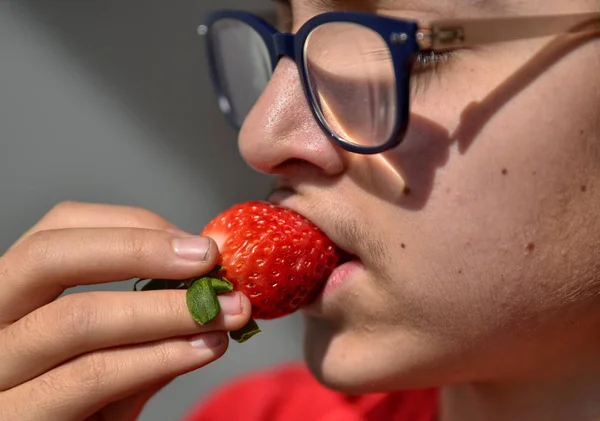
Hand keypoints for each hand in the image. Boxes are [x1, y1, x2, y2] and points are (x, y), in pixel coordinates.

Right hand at [0, 202, 251, 420]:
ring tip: (224, 312)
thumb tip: (209, 282)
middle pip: (50, 257)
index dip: (130, 226)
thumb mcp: (112, 356)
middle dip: (140, 250)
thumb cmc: (84, 409)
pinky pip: (93, 376)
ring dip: (165, 309)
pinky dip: (158, 357)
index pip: (58, 230)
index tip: (193, 243)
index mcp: (12, 298)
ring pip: (76, 319)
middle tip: (207, 259)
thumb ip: (146, 322)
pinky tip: (202, 349)